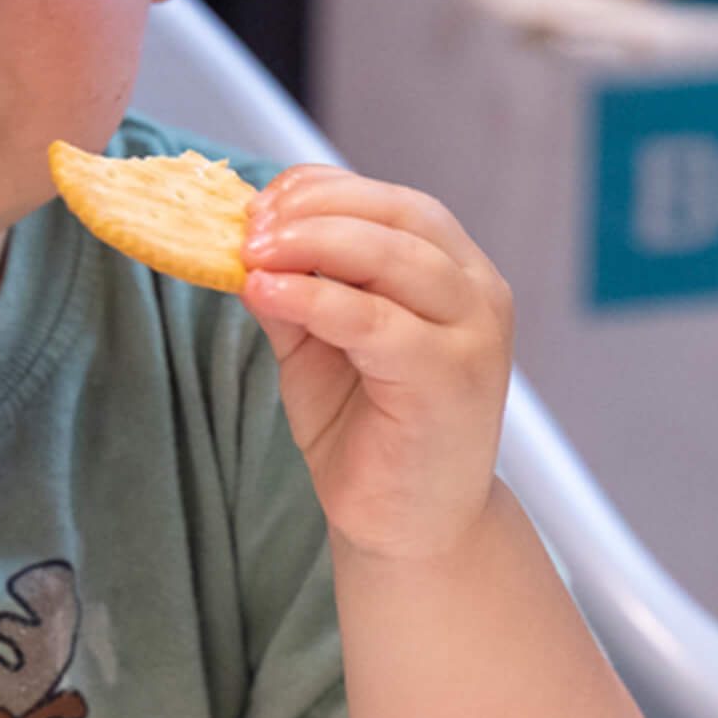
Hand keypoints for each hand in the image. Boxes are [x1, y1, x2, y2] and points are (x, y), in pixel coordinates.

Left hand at [239, 166, 512, 561]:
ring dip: (311, 244)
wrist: (409, 526)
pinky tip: (266, 293)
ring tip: (250, 253)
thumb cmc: (370, 430)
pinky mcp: (450, 379)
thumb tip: (240, 238)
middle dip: (313, 211)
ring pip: (391, 258)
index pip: (392, 203)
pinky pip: (376, 322)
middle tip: (248, 228)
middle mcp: (477, 293)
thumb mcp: (319, 344)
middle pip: (396, 218)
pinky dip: (314, 299)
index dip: (323, 191)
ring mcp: (472, 336)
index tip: (260, 203)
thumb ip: (293, 290)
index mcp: (454, 272)